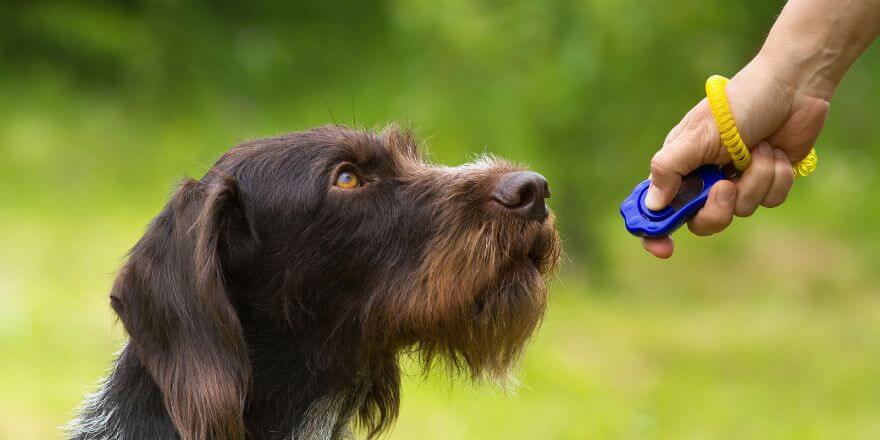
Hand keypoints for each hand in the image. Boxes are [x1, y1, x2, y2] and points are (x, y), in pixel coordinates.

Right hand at [641, 55, 829, 257]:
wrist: (792, 87)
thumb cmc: (738, 104)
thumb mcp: (697, 135)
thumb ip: (669, 169)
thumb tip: (653, 205)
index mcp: (679, 166)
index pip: (656, 208)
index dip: (655, 231)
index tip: (664, 249)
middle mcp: (704, 178)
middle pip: (701, 222)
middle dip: (718, 208)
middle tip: (726, 186)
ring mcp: (736, 181)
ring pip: (741, 211)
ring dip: (755, 179)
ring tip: (759, 149)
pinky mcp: (766, 181)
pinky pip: (770, 200)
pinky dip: (776, 177)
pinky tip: (775, 152)